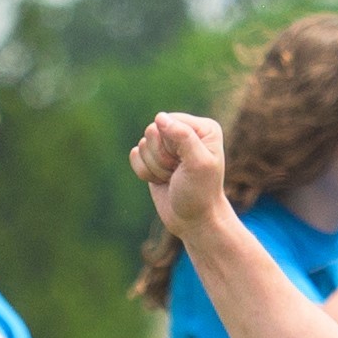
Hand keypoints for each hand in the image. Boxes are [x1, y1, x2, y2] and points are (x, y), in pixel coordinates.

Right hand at [128, 113, 233, 238]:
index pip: (169, 122)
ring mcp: (168, 146)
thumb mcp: (197, 164)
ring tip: (172, 178)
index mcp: (203, 128)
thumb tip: (159, 117)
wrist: (193, 220)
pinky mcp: (153, 159)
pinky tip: (160, 181)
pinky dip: (144, 172)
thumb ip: (182, 137)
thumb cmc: (199, 193)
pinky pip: (135, 156)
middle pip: (153, 132)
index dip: (169, 145)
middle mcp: (185, 133)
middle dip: (161, 158)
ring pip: (142, 145)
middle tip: (178, 172)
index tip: (184, 164)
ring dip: (154, 167)